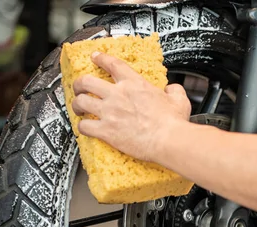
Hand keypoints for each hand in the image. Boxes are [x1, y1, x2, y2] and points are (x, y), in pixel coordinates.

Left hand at [72, 52, 191, 161]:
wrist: (168, 140)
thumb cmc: (173, 123)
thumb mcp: (179, 100)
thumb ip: (173, 91)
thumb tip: (171, 89)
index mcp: (134, 84)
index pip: (112, 64)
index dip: (100, 58)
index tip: (95, 57)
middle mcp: (118, 95)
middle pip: (87, 81)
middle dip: (79, 84)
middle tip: (80, 88)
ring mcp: (110, 112)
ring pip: (81, 102)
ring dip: (77, 105)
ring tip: (78, 108)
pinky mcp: (106, 131)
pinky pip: (84, 126)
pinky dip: (82, 127)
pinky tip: (84, 128)